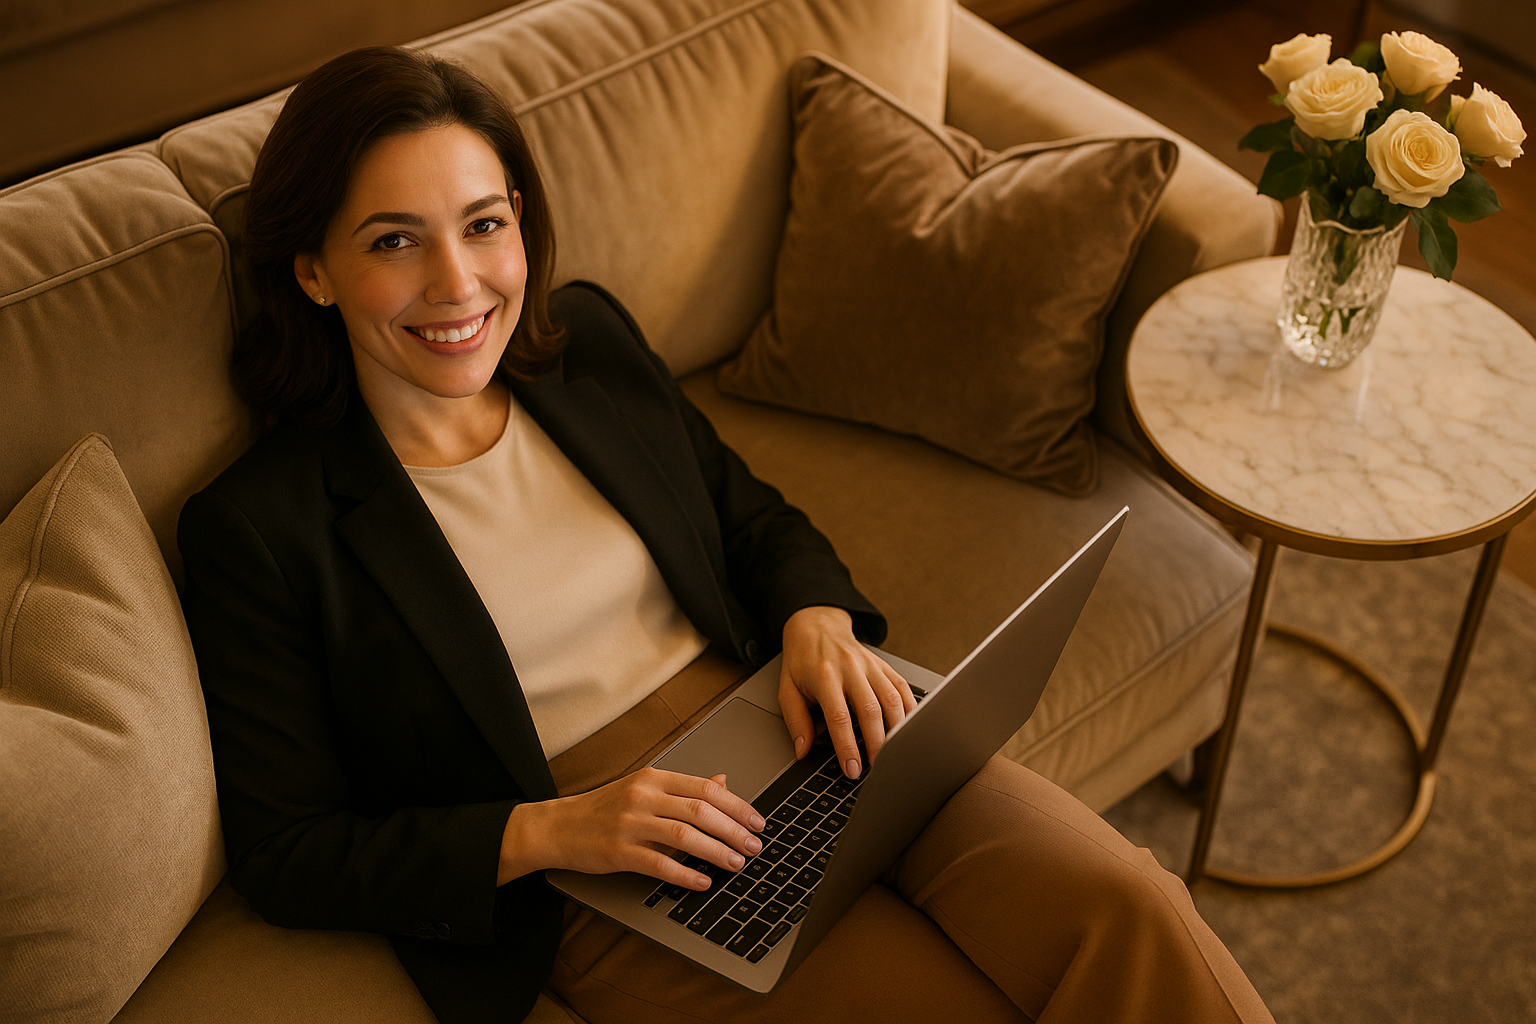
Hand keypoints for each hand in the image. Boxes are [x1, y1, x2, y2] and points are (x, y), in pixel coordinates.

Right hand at [497, 769, 763, 887]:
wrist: (558, 826)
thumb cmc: (604, 808)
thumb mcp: (644, 788)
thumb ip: (683, 787)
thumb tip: (723, 782)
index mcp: (653, 778)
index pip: (705, 788)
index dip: (736, 806)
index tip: (757, 822)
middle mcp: (643, 796)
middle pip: (700, 811)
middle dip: (733, 830)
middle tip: (754, 846)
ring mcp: (630, 823)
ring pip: (684, 836)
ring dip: (716, 851)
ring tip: (736, 863)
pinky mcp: (618, 852)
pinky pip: (659, 864)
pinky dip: (685, 874)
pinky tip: (703, 882)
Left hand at [778, 606, 914, 778]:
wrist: (816, 626)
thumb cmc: (801, 660)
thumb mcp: (787, 689)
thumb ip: (796, 721)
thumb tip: (802, 751)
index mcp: (824, 676)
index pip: (839, 717)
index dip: (847, 746)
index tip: (852, 768)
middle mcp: (850, 669)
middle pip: (870, 710)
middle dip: (876, 744)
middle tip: (876, 768)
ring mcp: (870, 665)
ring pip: (891, 698)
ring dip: (896, 729)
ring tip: (894, 753)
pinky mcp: (883, 665)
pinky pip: (902, 687)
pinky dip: (910, 709)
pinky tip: (909, 728)